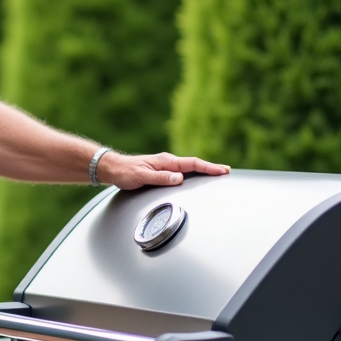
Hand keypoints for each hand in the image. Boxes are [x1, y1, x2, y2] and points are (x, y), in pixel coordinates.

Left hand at [98, 152, 229, 189]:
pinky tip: (198, 178)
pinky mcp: (163, 171)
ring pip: (190, 168)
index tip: (222, 171)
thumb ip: (160, 178)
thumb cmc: (126, 172)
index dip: (209, 168)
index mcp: (166, 161)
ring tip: (218, 174)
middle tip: (227, 172)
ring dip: (204, 170)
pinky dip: (194, 173)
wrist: (114, 168)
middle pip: (195, 164)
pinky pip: (183, 171)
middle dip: (211, 168)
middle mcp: (168, 162)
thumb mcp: (141, 177)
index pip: (192, 164)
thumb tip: (179, 179)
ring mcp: (166, 166)